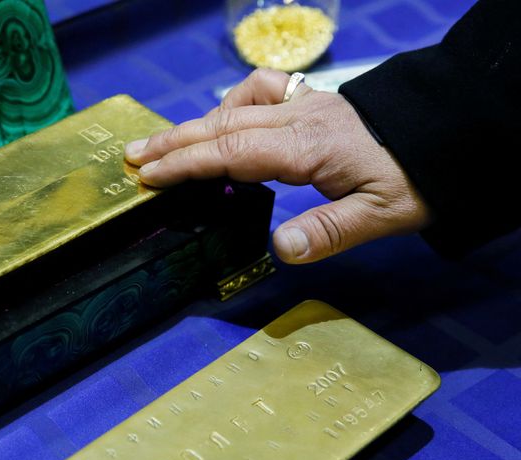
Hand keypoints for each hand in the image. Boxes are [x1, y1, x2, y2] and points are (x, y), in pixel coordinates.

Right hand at [125, 68, 431, 263]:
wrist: (447, 134)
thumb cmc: (414, 179)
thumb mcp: (380, 215)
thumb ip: (328, 231)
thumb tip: (280, 250)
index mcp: (307, 148)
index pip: (232, 152)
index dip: (186, 163)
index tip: (148, 177)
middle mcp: (297, 119)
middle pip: (222, 126)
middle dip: (173, 143)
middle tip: (132, 158)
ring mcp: (304, 104)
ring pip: (234, 108)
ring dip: (192, 126)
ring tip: (159, 145)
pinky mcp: (312, 100)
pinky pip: (262, 90)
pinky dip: (233, 103)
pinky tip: (223, 118)